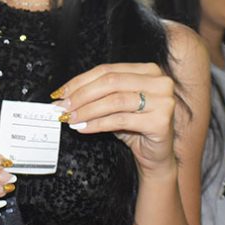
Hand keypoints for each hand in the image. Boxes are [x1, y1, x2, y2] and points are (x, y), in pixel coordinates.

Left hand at [52, 63, 177, 173]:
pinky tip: (84, 128)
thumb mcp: (115, 105)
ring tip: (71, 119)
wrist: (155, 155)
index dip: (80, 81)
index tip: (61, 92)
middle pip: (110, 82)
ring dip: (88, 110)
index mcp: (147, 70)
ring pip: (115, 100)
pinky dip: (98, 124)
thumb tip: (65, 96)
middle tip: (63, 106)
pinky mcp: (161, 121)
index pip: (107, 69)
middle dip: (82, 95)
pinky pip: (121, 120)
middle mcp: (159, 81)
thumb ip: (97, 96)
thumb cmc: (135, 127)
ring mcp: (163, 100)